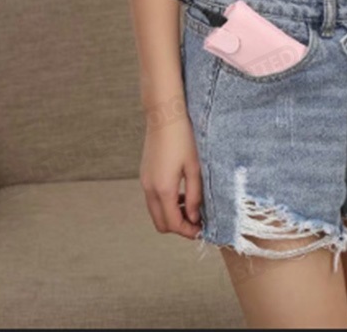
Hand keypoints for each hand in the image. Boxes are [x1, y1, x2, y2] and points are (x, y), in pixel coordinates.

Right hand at [140, 118, 203, 238]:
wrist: (164, 115)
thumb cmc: (183, 137)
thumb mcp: (195, 167)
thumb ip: (195, 196)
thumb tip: (194, 218)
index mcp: (163, 189)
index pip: (173, 224)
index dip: (188, 231)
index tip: (202, 229)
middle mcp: (149, 189)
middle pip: (161, 224)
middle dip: (178, 226)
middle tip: (196, 220)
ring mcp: (144, 181)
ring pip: (155, 212)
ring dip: (171, 215)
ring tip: (190, 205)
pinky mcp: (144, 174)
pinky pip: (152, 199)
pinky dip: (165, 203)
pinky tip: (180, 192)